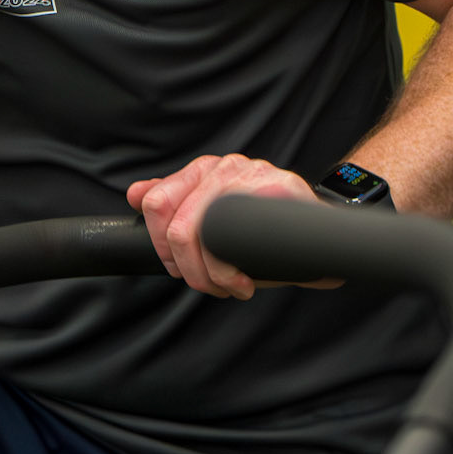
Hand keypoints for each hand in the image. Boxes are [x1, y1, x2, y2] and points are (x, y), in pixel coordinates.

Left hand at [126, 153, 323, 299]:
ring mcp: (251, 174)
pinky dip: (233, 270)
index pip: (156, 202)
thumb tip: (134, 194)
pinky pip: (240, 235)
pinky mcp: (280, 187)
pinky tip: (245, 280)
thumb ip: (174, 203)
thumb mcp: (213, 210)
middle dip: (188, 269)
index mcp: (202, 171)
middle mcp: (223, 167)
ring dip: (212, 274)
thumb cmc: (264, 221)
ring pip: (204, 231)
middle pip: (178, 225)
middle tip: (208, 285)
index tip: (177, 268)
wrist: (318, 222)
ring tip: (230, 286)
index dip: (160, 245)